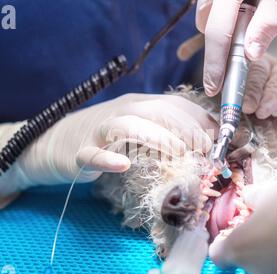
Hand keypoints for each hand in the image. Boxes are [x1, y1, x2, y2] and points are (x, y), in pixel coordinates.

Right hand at [0, 94, 217, 188]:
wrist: (56, 142)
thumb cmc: (106, 138)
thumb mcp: (139, 129)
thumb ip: (167, 130)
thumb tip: (205, 139)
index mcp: (138, 105)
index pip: (174, 104)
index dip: (200, 119)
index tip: (220, 139)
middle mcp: (121, 112)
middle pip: (156, 111)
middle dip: (187, 128)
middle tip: (207, 150)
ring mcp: (99, 131)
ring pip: (128, 126)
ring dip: (157, 137)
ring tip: (180, 153)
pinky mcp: (80, 152)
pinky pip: (93, 155)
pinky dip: (107, 160)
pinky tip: (122, 165)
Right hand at [196, 0, 276, 96]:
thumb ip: (268, 22)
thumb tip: (252, 54)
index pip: (218, 34)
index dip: (215, 65)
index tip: (214, 87)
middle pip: (206, 27)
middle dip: (217, 49)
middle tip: (223, 68)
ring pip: (204, 17)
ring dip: (218, 28)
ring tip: (238, 25)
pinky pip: (207, 8)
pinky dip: (217, 16)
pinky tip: (234, 13)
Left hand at [208, 170, 276, 273]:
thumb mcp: (268, 191)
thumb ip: (252, 198)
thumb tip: (248, 199)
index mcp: (239, 249)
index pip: (218, 253)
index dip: (224, 240)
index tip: (236, 226)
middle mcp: (256, 272)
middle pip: (246, 259)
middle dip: (254, 242)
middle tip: (268, 221)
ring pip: (269, 264)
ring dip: (275, 249)